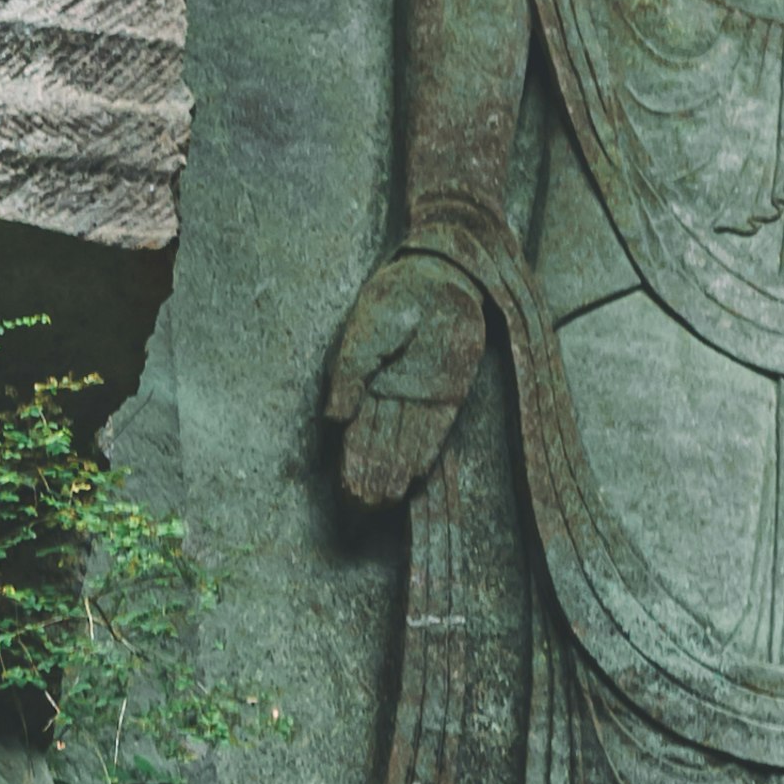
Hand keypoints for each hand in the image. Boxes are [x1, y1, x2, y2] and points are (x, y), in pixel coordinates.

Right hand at [327, 251, 486, 504]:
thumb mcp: (359, 338)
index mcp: (368, 381)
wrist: (437, 277)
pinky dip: (425, 452)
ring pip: (406, 442)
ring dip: (395, 471)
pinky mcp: (450, 391)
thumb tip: (332, 420)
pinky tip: (415, 475)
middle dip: (372, 475)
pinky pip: (436, 430)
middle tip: (364, 506)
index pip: (358, 429)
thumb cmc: (391, 301)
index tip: (346, 489)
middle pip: (381, 443)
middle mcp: (394, 394)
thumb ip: (348, 378)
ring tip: (386, 499)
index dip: (352, 460)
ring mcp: (422, 395)